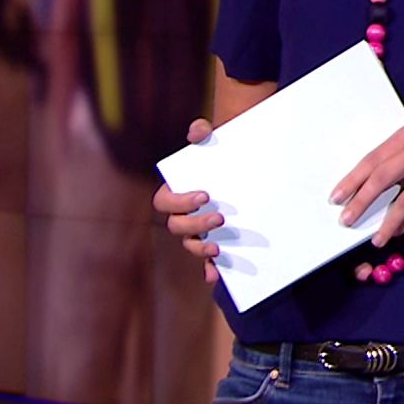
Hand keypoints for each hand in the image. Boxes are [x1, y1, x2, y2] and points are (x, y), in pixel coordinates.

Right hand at [154, 117, 223, 284]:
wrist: (238, 169)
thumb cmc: (219, 156)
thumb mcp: (215, 143)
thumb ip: (204, 133)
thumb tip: (198, 129)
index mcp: (176, 193)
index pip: (165, 201)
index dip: (180, 200)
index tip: (204, 195)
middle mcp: (182, 215)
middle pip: (177, 226)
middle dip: (196, 224)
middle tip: (220, 218)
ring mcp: (196, 231)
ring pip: (189, 245)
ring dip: (200, 249)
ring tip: (217, 248)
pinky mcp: (211, 242)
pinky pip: (206, 261)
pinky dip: (208, 269)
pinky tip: (216, 273)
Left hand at [331, 117, 403, 251]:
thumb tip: (372, 178)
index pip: (373, 158)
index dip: (353, 179)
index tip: (337, 196)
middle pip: (382, 178)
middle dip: (360, 201)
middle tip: (346, 219)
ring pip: (403, 200)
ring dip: (387, 222)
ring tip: (376, 238)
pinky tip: (400, 231)